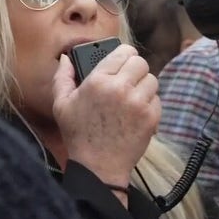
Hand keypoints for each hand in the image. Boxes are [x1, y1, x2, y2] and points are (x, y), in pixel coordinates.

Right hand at [51, 44, 159, 190]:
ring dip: (143, 86)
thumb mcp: (61, 104)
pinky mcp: (151, 118)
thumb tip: (66, 59)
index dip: (124, 55)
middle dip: (135, 70)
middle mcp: (120, 88)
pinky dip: (149, 104)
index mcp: (98, 81)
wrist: (98, 167)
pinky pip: (157, 99)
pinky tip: (136, 113)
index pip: (124, 52)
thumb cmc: (78, 136)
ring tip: (131, 98)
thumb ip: (62, 77)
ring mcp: (138, 103)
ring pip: (152, 80)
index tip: (122, 61)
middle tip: (127, 80)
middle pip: (141, 63)